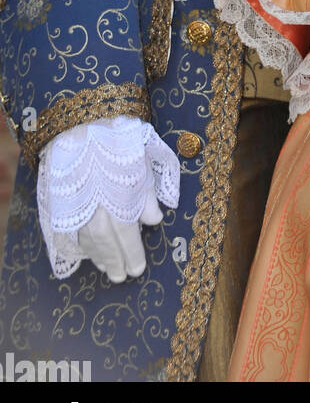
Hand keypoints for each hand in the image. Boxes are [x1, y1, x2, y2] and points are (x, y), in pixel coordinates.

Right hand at [38, 116, 179, 280]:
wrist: (83, 125)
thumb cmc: (119, 142)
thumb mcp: (143, 165)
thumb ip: (147, 196)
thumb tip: (154, 220)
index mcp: (119, 203)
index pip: (128, 239)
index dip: (133, 256)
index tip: (137, 270)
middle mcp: (96, 212)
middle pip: (106, 245)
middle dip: (114, 262)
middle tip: (120, 277)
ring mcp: (77, 209)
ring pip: (87, 241)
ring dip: (97, 257)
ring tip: (106, 268)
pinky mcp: (62, 205)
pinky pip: (71, 232)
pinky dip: (81, 245)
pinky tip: (88, 252)